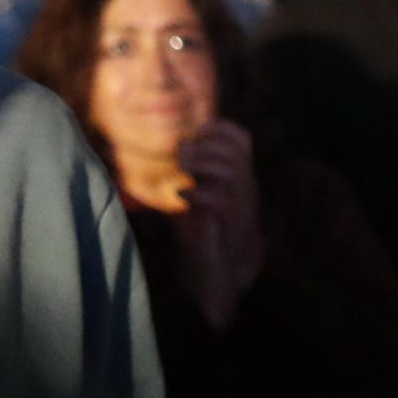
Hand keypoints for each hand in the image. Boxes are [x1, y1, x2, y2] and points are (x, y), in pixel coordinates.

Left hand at [171, 120, 266, 329]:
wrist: (225, 269)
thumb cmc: (204, 228)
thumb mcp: (195, 193)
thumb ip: (185, 173)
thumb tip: (152, 150)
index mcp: (238, 174)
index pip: (242, 139)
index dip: (220, 128)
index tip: (196, 130)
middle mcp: (245, 185)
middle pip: (235, 150)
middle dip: (206, 145)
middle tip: (182, 154)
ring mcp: (243, 204)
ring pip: (232, 170)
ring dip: (203, 164)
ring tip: (183, 171)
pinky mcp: (235, 224)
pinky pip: (221, 201)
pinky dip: (198, 194)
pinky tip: (181, 196)